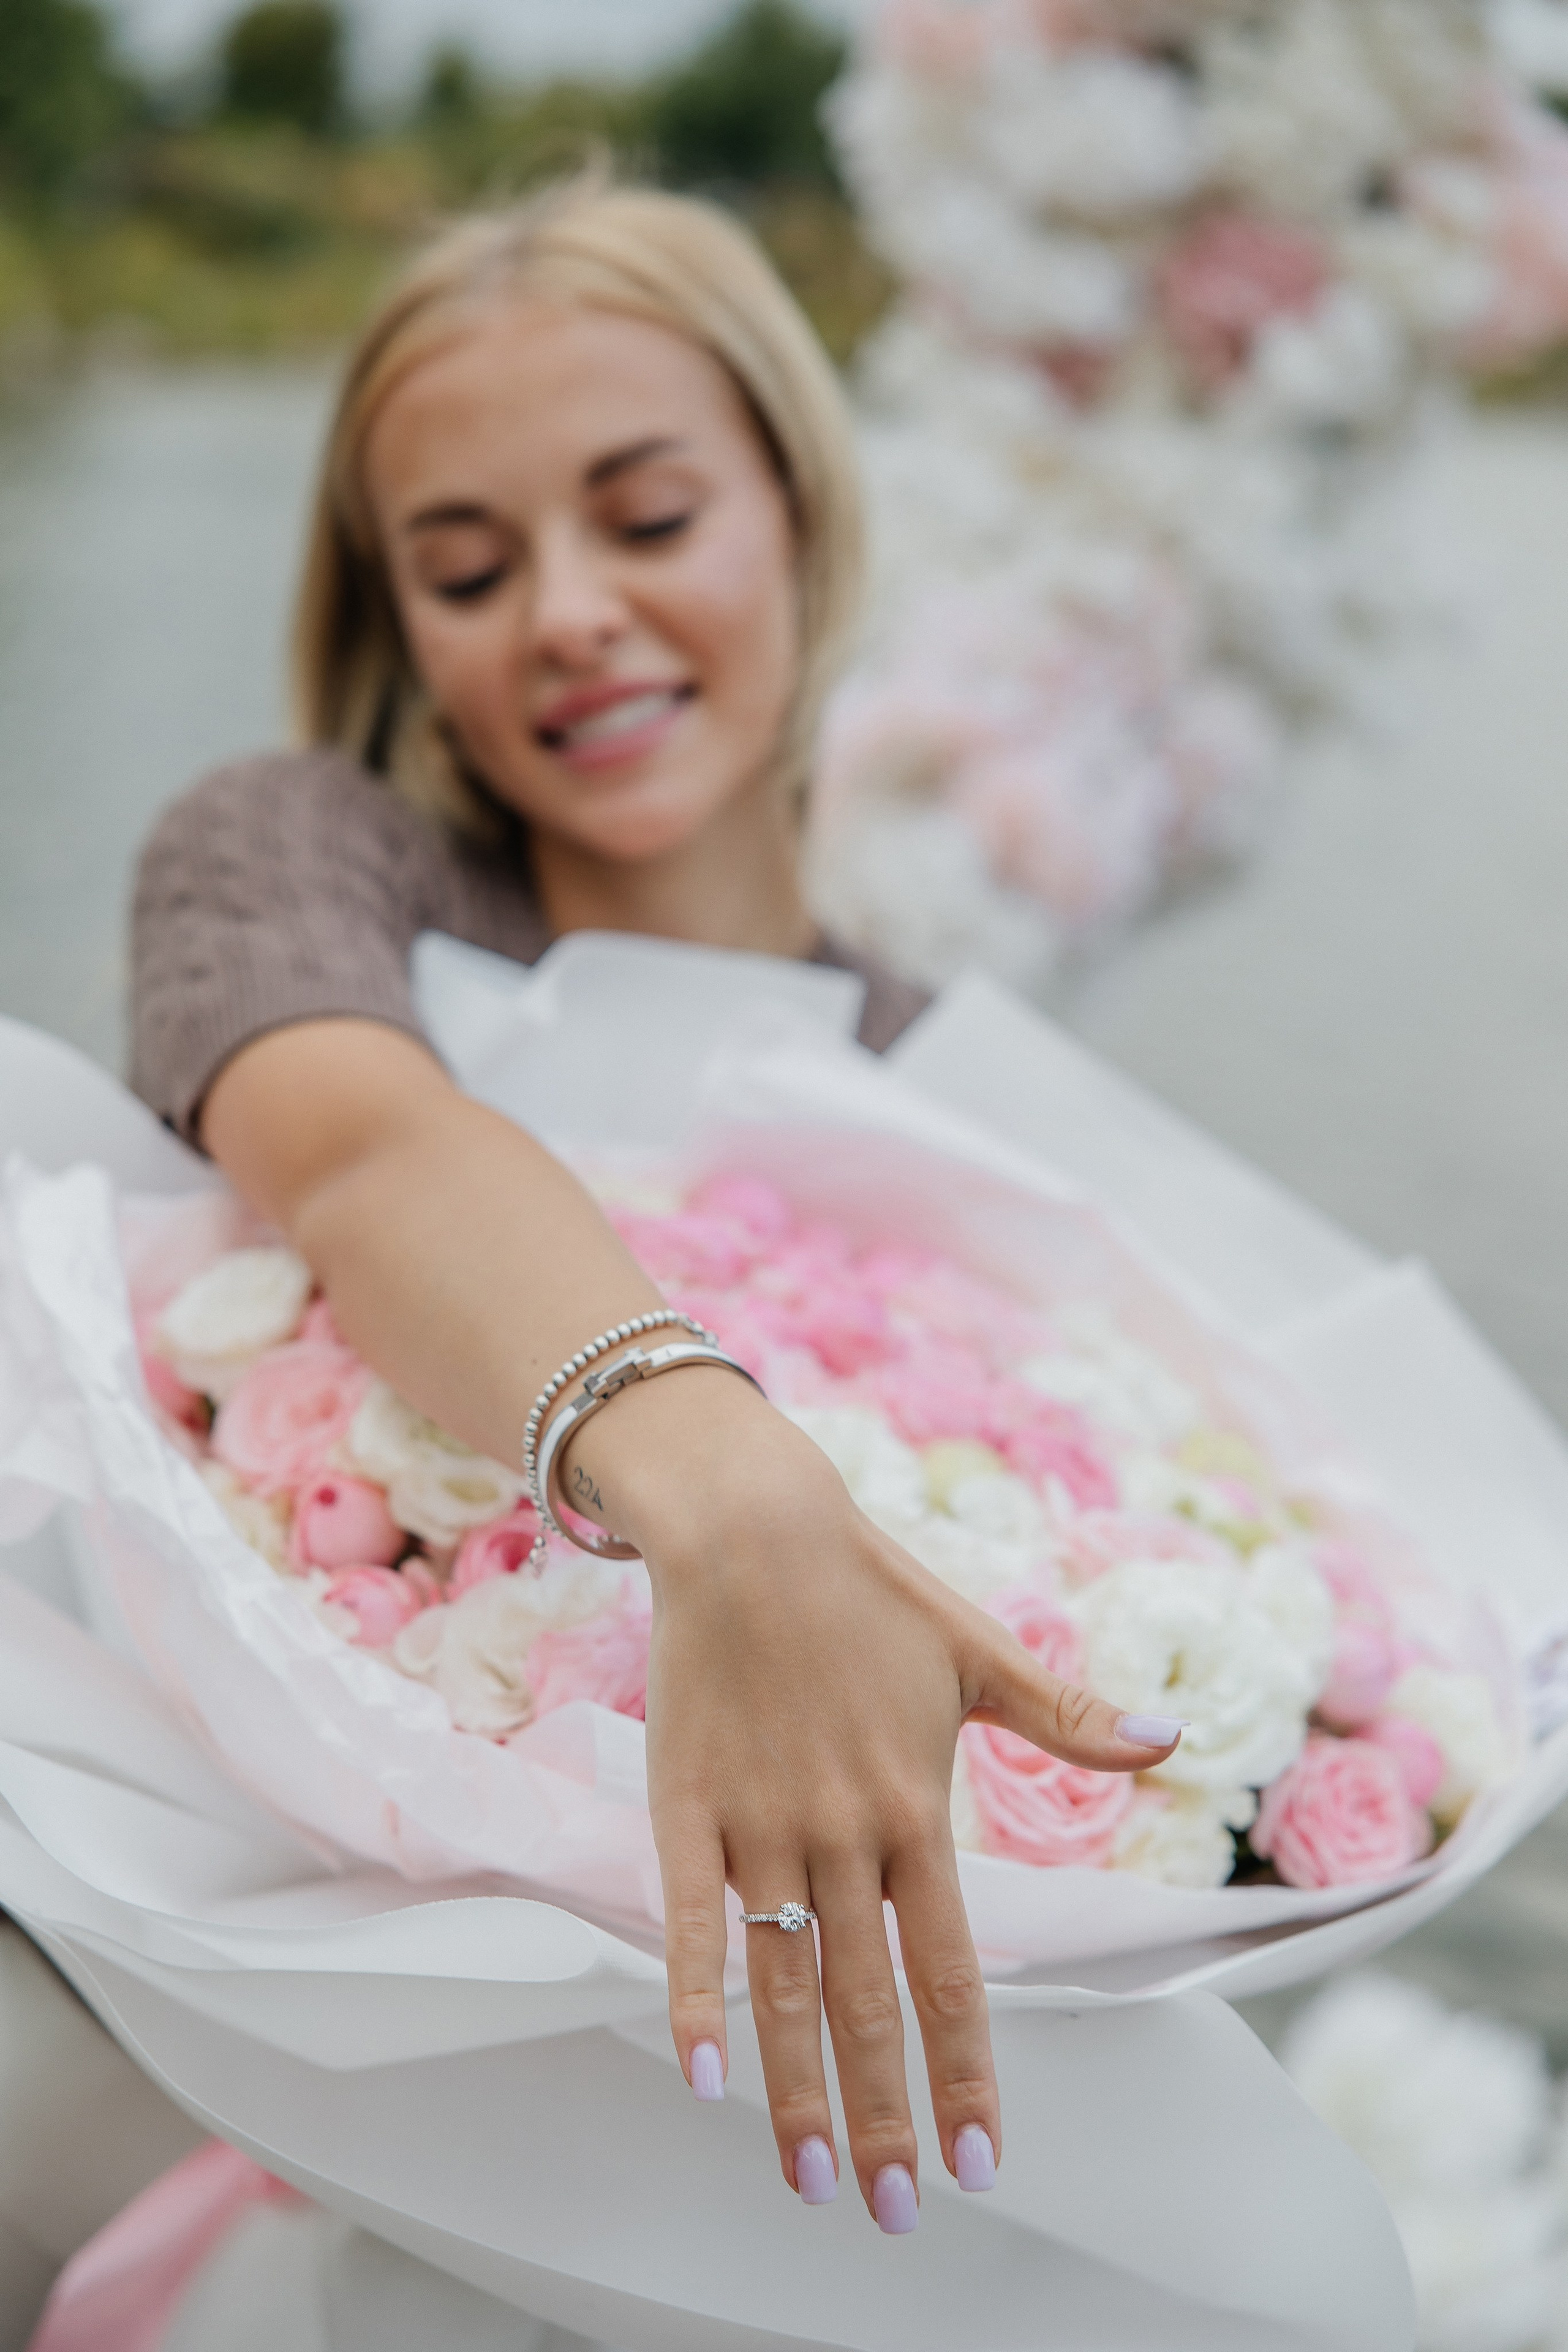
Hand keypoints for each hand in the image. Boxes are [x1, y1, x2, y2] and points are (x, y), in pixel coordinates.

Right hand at [568, 1371, 1179, 2230]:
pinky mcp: (686, 1806)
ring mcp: (761, 1824)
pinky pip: (692, 1919)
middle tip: (889, 2215)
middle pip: (867, 2003)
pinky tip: (695, 2075)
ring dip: (795, 2088)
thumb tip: (1171, 1737)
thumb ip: (1068, 1716)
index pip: (952, 1974)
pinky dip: (693, 1997)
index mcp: (918, 1810)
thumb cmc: (870, 1591)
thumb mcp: (981, 1653)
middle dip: (882, 2116)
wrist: (752, 1529)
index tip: (976, 2164)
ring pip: (782, 1982)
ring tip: (808, 2178)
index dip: (965, 2074)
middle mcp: (844, 1834)